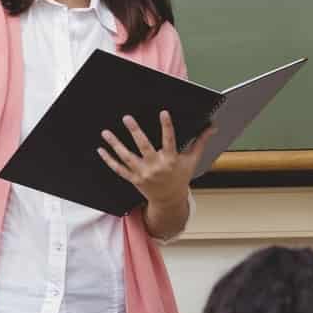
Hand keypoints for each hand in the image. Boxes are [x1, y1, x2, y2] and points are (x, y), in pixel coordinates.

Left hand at [98, 112, 213, 207]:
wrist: (169, 200)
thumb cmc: (181, 177)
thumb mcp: (192, 161)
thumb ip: (200, 142)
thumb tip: (212, 127)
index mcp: (171, 160)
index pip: (169, 141)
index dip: (167, 126)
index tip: (163, 112)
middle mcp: (156, 167)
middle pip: (144, 147)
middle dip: (135, 132)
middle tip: (127, 117)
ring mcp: (143, 174)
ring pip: (127, 157)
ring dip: (115, 144)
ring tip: (106, 132)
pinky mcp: (133, 179)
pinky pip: (119, 169)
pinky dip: (109, 160)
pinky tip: (101, 150)